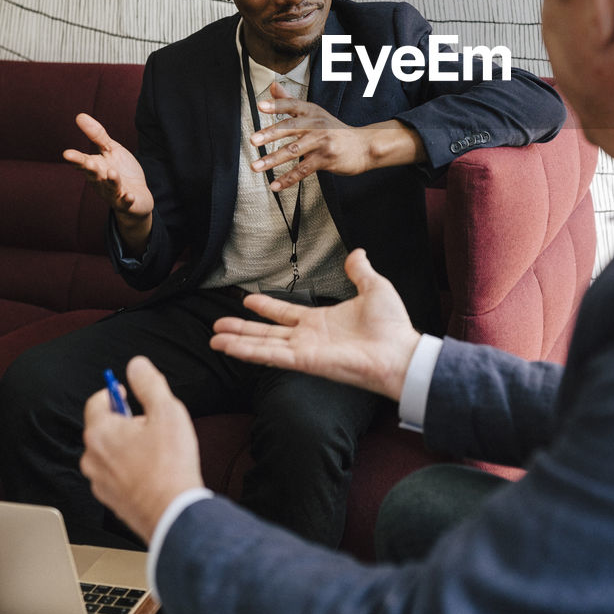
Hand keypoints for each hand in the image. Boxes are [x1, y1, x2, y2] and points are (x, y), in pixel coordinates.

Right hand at [63, 114, 152, 251]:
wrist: (137, 196)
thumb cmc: (121, 170)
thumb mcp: (111, 150)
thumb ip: (96, 135)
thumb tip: (79, 115)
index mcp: (96, 168)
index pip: (83, 162)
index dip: (76, 159)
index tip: (67, 154)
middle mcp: (102, 182)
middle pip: (95, 175)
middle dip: (91, 170)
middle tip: (88, 163)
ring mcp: (114, 193)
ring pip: (111, 187)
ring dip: (111, 181)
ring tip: (112, 173)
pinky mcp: (127, 202)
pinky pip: (127, 202)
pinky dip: (127, 199)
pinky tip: (129, 195)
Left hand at [80, 356, 203, 545]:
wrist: (173, 512)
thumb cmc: (169, 464)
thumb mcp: (166, 410)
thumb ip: (149, 383)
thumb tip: (136, 365)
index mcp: (100, 432)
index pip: (97, 400)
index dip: (115, 392)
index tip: (130, 392)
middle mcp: (92, 457)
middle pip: (104, 426)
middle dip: (126, 420)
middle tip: (152, 423)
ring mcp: (99, 481)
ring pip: (110, 451)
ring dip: (128, 445)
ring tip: (156, 449)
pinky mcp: (110, 499)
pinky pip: (116, 473)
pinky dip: (130, 467)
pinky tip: (153, 469)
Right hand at [210, 248, 420, 401]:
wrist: (399, 352)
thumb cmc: (391, 326)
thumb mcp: (374, 288)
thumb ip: (360, 271)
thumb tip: (357, 252)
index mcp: (321, 321)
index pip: (286, 313)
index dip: (267, 306)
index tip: (248, 299)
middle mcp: (308, 337)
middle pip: (266, 332)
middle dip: (242, 329)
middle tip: (218, 324)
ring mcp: (304, 350)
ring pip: (262, 345)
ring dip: (237, 342)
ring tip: (214, 338)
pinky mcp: (305, 361)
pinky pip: (271, 355)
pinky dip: (248, 352)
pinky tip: (230, 347)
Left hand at [251, 83, 423, 190]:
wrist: (364, 146)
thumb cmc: (335, 130)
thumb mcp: (315, 112)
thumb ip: (290, 100)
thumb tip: (272, 86)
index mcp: (312, 111)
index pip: (292, 105)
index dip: (276, 105)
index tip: (261, 106)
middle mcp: (317, 125)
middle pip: (291, 127)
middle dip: (270, 134)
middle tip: (253, 140)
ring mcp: (322, 143)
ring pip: (294, 151)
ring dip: (273, 160)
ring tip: (256, 166)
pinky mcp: (326, 160)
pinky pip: (303, 170)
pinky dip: (287, 179)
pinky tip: (275, 184)